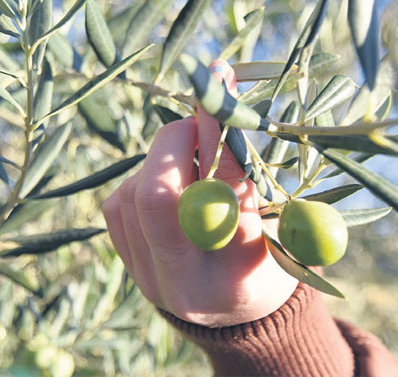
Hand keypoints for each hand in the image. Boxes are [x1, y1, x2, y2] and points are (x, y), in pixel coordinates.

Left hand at [102, 60, 297, 326]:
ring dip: (164, 160)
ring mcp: (146, 276)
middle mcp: (184, 284)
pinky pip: (120, 200)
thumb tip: (219, 93)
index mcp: (238, 278)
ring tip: (195, 161)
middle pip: (157, 197)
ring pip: (134, 192)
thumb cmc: (268, 254)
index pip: (225, 194)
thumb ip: (249, 169)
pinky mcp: (125, 261)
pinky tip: (174, 185)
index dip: (220, 135)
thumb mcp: (276, 220)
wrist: (235, 312)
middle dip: (176, 142)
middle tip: (200, 120)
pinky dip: (146, 177)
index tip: (219, 86)